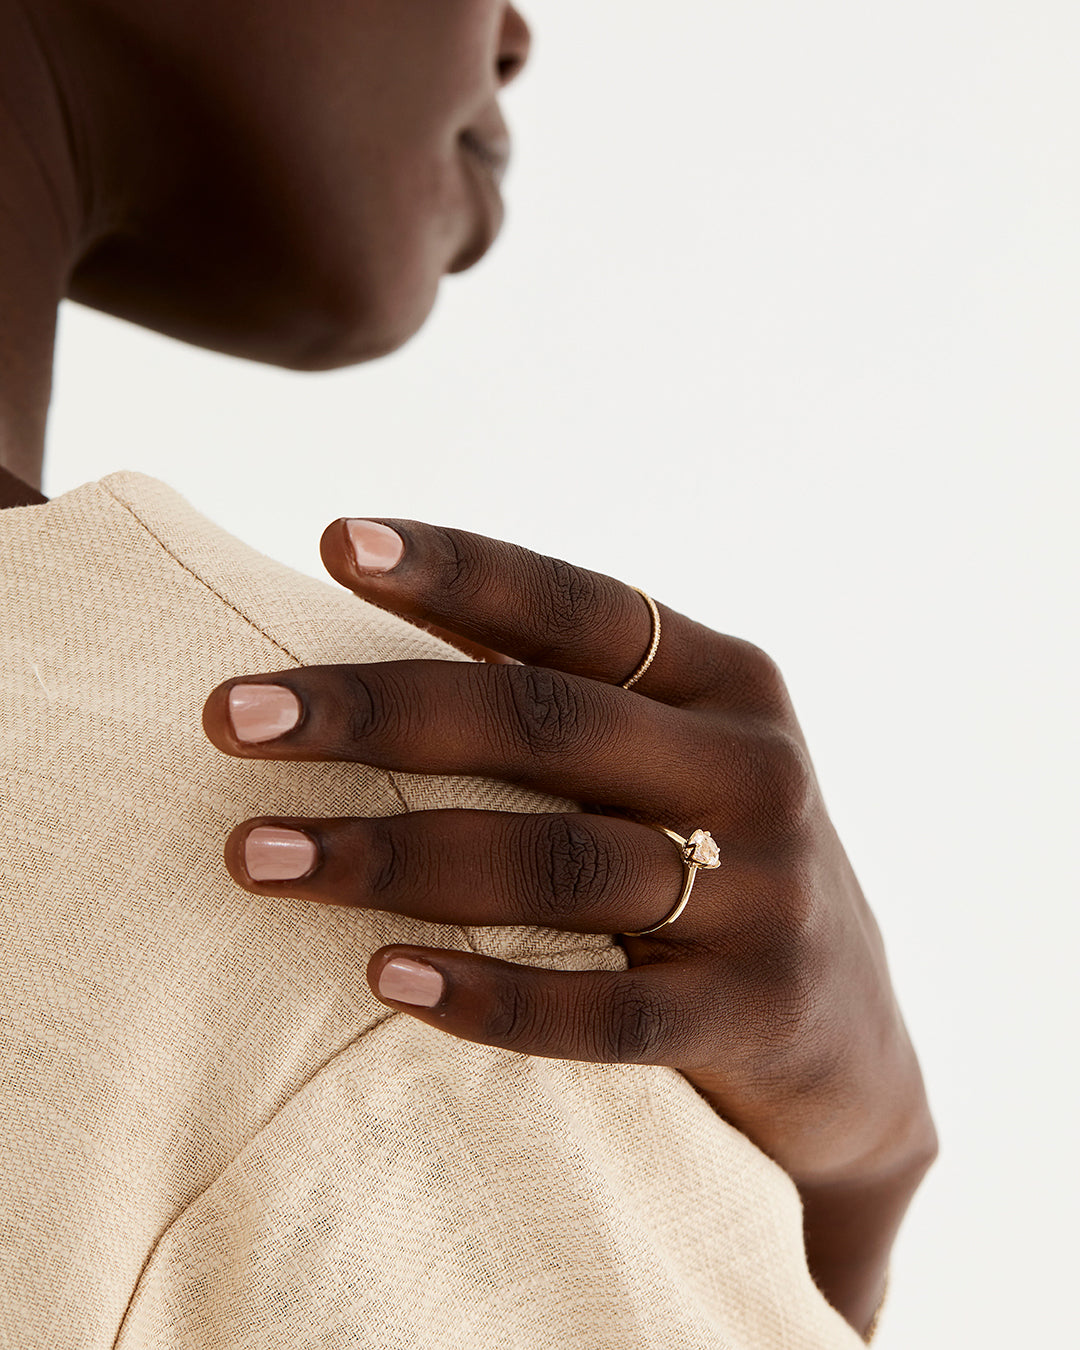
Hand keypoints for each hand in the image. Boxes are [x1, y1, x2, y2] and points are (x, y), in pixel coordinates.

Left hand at [202, 518, 936, 1336]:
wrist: (849, 1028)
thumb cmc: (717, 854)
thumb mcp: (675, 751)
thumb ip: (563, 684)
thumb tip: (373, 599)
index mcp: (730, 682)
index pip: (584, 607)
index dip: (463, 572)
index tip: (340, 543)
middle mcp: (755, 771)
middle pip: (546, 725)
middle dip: (376, 714)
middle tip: (233, 716)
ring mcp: (765, 896)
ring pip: (558, 865)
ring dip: (391, 858)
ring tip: (254, 854)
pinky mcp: (750, 1014)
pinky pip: (603, 1014)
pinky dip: (489, 995)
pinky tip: (381, 978)